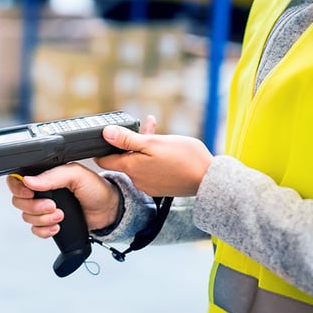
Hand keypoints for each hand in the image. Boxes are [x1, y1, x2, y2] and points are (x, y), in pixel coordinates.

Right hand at [6, 164, 119, 238]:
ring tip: (60, 216)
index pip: (18, 179)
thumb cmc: (96, 189)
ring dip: (42, 219)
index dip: (18, 188)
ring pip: (27, 216)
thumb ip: (52, 176)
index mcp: (45, 175)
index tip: (29, 193)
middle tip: (52, 206)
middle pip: (19, 201)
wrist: (108, 211)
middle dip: (34, 206)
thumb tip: (29, 181)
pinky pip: (35, 230)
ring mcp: (44, 208)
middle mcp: (42, 191)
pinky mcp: (49, 223)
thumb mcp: (76, 175)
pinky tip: (57, 226)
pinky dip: (44, 230)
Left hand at [94, 121, 212, 197]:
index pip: (104, 160)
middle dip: (129, 141)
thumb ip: (127, 139)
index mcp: (132, 168)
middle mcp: (137, 180)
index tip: (105, 136)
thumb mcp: (153, 143)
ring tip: (155, 129)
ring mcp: (149, 185)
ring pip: (139, 161)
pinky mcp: (161, 186)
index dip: (102, 146)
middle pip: (124, 158)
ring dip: (144, 146)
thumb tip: (105, 134)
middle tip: (140, 126)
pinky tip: (165, 146)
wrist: (209, 179)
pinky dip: (153, 156)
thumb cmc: (183, 158)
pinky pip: (150, 168)